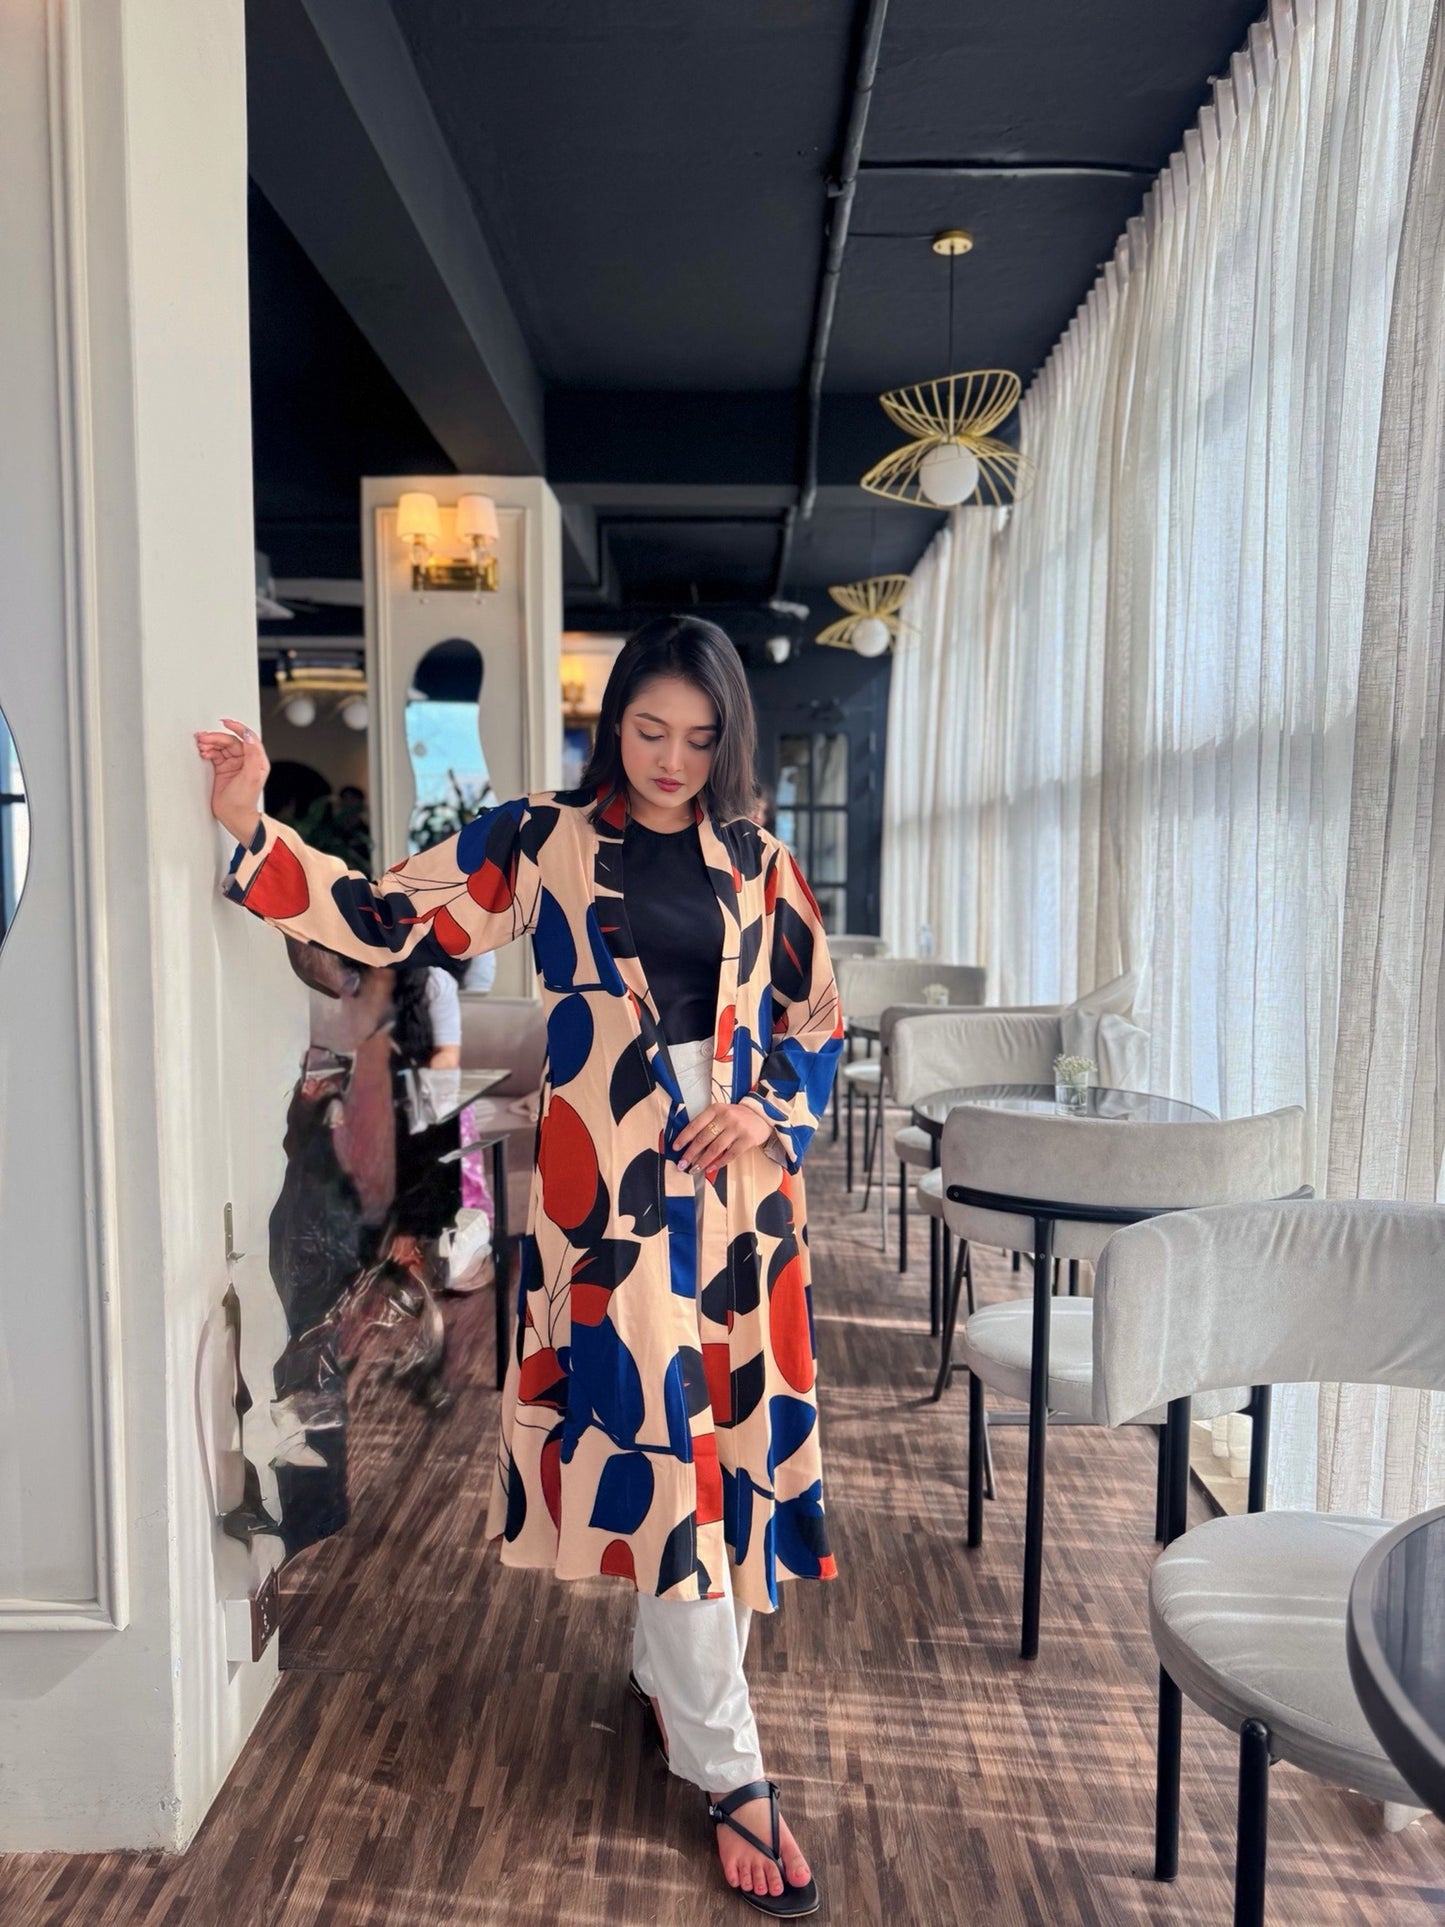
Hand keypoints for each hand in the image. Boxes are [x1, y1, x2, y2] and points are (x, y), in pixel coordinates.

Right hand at [194, 715, 268, 844]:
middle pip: (231, 741)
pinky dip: (208, 751)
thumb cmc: (244, 801)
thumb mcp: (251, 776)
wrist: (234, 816)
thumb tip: (250, 736)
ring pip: (221, 746)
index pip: (248, 737)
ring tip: (201, 745)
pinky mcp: (223, 769)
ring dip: (210, 743)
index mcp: (257, 760)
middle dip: (216, 738)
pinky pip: (214, 754)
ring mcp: (234, 764)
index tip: (226, 722)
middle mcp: (246, 760)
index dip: (238, 728)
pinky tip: (203, 752)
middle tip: (204, 738)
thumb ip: (252, 755)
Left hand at [675, 1101, 773, 1177]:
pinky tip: (711, 1168)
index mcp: (716, 1109)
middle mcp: (726, 1117)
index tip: (675, 1148)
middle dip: (690, 1153)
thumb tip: (689, 1144)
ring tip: (694, 1169)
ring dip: (703, 1161)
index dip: (684, 1137)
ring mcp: (737, 1128)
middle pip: (704, 1138)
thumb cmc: (737, 1116)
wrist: (762, 1114)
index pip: (696, 1124)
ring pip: (715, 1148)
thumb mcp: (721, 1113)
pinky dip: (719, 1163)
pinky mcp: (747, 1139)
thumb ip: (707, 1123)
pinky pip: (730, 1154)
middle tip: (681, 1164)